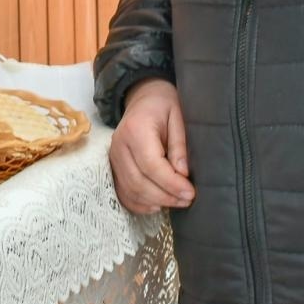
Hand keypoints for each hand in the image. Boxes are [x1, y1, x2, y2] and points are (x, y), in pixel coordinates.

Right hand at [109, 78, 194, 214]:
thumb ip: (179, 145)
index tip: (190, 192)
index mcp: (135, 129)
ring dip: (155, 201)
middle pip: (139, 182)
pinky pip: (123, 192)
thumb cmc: (163, 105)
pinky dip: (140, 203)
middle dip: (165, 196)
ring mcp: (113, 158)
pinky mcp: (113, 166)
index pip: (151, 165)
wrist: (143, 98)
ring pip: (131, 190)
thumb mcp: (178, 117)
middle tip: (187, 200)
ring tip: (177, 202)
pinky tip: (157, 205)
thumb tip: (182, 174)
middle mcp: (119, 145)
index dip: (171, 183)